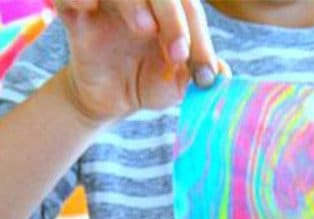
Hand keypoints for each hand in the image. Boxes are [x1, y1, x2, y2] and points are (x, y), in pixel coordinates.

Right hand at [55, 0, 228, 123]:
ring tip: (144, 29)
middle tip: (178, 53)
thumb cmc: (148, 82)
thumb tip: (224, 75)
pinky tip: (88, 7)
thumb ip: (198, 75)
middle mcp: (140, 0)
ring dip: (133, 1)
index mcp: (169, 10)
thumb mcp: (177, 84)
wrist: (112, 100)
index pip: (188, 8)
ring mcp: (108, 3)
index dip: (199, 38)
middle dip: (173, 17)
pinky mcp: (75, 13)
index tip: (203, 72)